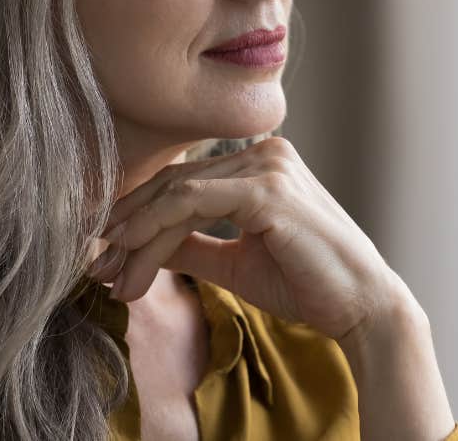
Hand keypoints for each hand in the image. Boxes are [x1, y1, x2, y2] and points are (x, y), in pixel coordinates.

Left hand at [86, 136, 411, 339]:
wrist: (361, 307)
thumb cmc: (306, 284)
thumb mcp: (234, 262)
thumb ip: (191, 246)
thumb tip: (139, 246)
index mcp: (261, 161)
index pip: (183, 180)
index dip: (138, 214)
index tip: (106, 254)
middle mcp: (265, 151)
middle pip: (173, 182)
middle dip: (128, 226)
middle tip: (96, 266)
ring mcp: (268, 165)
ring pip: (177, 193)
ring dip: (136, 237)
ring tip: (111, 275)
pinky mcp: (268, 189)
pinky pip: (193, 204)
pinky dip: (157, 231)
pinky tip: (134, 259)